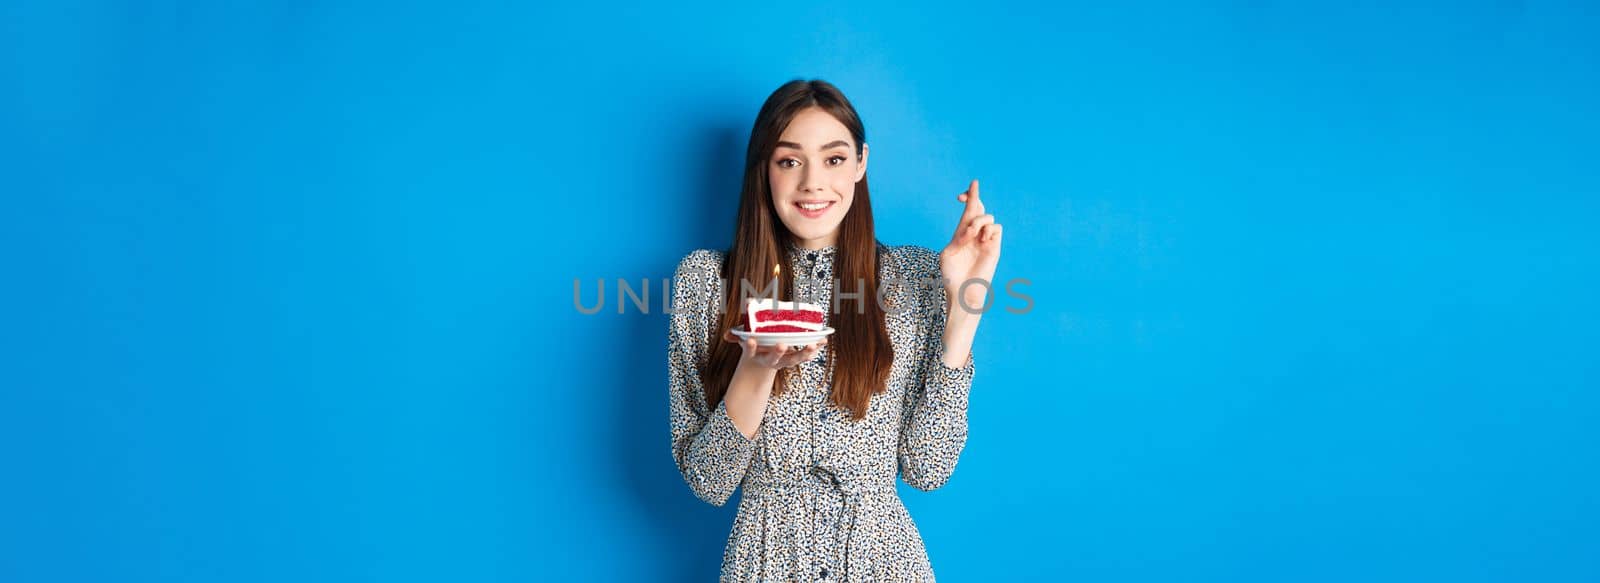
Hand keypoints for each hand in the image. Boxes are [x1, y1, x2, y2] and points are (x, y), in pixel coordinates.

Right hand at [722, 329, 827, 370]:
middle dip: (777, 352)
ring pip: (794, 359)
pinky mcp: (796, 358)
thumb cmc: (756, 345)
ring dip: (803, 352)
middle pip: (775, 359)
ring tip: (812, 344)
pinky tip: (823, 341)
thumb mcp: (744, 339)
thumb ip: (736, 335)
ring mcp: (785, 360)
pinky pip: (807, 355)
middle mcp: (771, 360)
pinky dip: (815, 349)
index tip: (751, 341)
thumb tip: (727, 334)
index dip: (751, 347)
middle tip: (781, 345)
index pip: (751, 352)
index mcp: (757, 355)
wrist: (764, 362)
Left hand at [941, 179, 1002, 313]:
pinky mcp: (994, 246)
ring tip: (971, 234)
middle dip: (974, 196)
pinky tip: (982, 239)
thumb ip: (958, 237)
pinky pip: (996, 228)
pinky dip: (988, 229)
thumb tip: (971, 229)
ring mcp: (985, 239)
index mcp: (961, 233)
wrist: (963, 290)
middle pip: (978, 207)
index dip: (966, 199)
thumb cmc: (952, 275)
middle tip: (971, 188)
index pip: (966, 211)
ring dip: (978, 221)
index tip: (960, 196)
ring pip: (987, 216)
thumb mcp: (948, 253)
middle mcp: (974, 234)